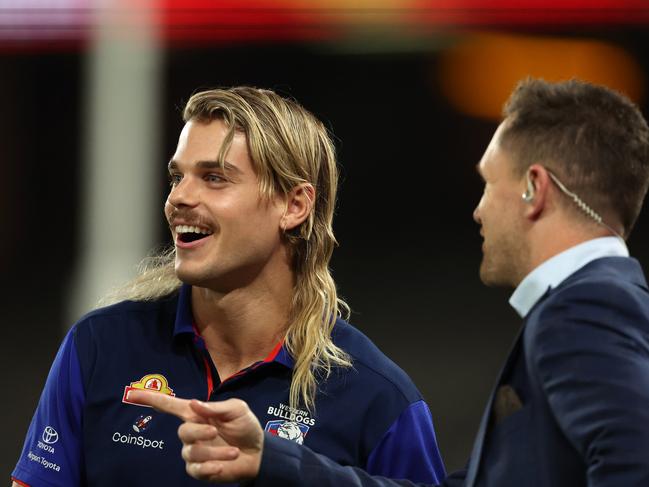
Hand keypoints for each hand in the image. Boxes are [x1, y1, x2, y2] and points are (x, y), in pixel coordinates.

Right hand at [127, 390, 263, 482]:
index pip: (169, 406)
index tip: (132, 394)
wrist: (258, 453)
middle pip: (183, 431)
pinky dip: (211, 466)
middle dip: (199, 432)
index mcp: (197, 414)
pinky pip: (196, 469)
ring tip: (234, 451)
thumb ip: (216, 407)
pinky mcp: (199, 470)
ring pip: (192, 452)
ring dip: (215, 451)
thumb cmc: (245, 427)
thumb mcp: (237, 409)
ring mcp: (194, 451)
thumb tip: (194, 404)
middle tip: (216, 432)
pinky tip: (223, 464)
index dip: (151, 400)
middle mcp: (192, 432)